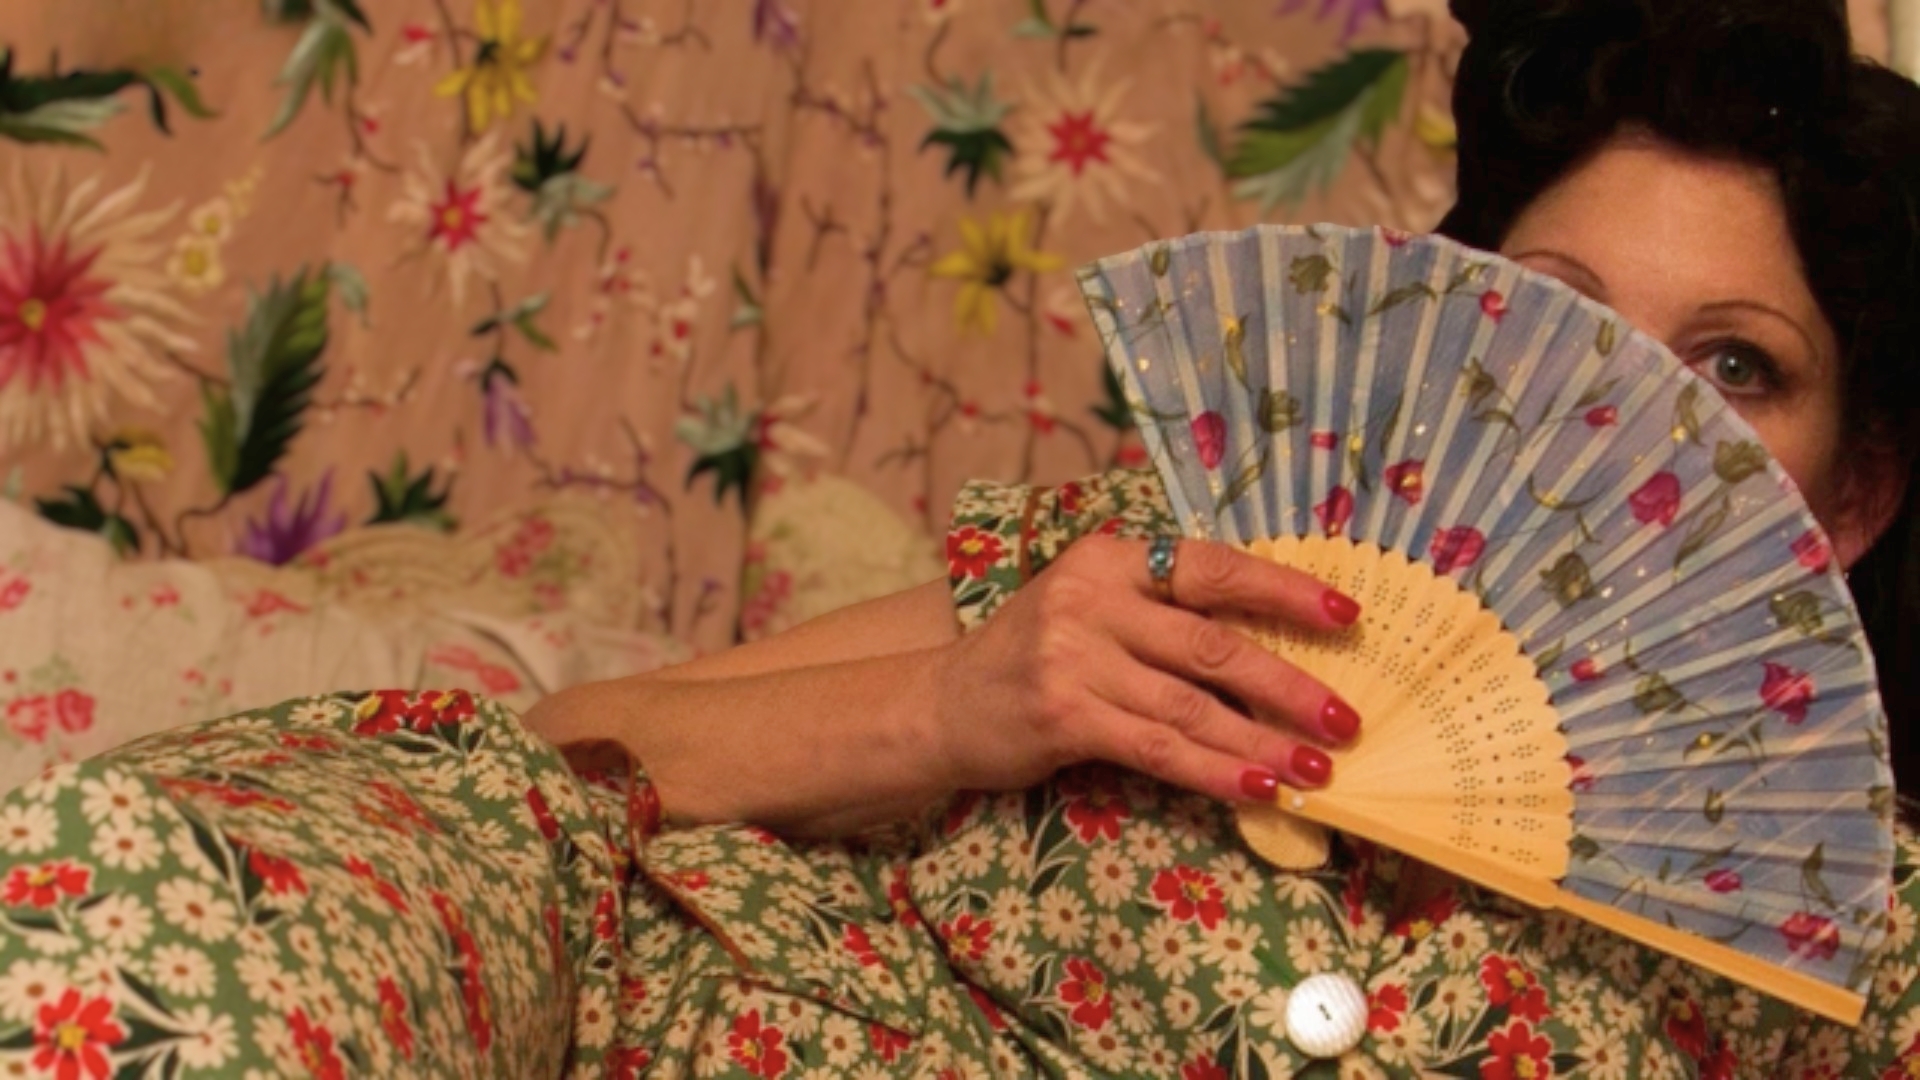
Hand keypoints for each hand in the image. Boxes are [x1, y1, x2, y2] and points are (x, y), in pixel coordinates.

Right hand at [929, 533, 1361, 805]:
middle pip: (1213, 643)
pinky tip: (1255, 787)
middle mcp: (1092, 598)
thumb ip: (1163, 611)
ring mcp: (1074, 657)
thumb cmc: (1035, 656)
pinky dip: (1214, 771)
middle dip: (1289, 686)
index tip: (1348, 616)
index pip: (1214, 566)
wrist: (940, 703)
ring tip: (1315, 769)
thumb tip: (1273, 647)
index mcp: (1110, 556)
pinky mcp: (1063, 715)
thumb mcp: (1091, 606)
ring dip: (1262, 742)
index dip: (1286, 591)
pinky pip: (1158, 748)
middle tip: (1345, 720)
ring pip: (1192, 705)